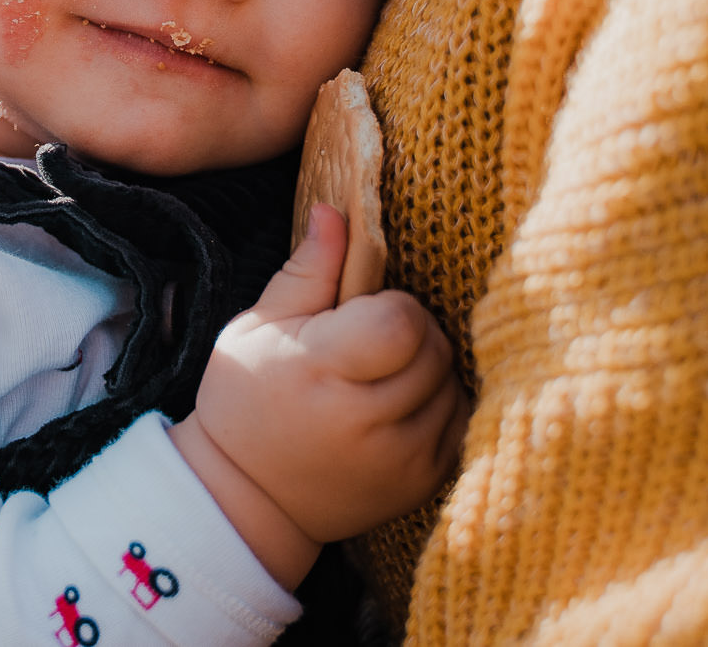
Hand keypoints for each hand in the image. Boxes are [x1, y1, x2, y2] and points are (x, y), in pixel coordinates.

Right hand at [171, 205, 467, 587]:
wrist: (246, 499)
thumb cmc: (248, 401)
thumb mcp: (260, 327)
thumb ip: (309, 269)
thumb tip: (336, 209)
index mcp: (320, 370)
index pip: (402, 323)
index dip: (395, 308)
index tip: (367, 316)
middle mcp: (364, 421)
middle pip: (435, 350)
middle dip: (416, 334)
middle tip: (377, 345)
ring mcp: (397, 459)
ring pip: (452, 384)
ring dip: (430, 370)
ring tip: (386, 376)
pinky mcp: (420, 483)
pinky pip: (461, 423)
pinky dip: (440, 406)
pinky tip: (402, 406)